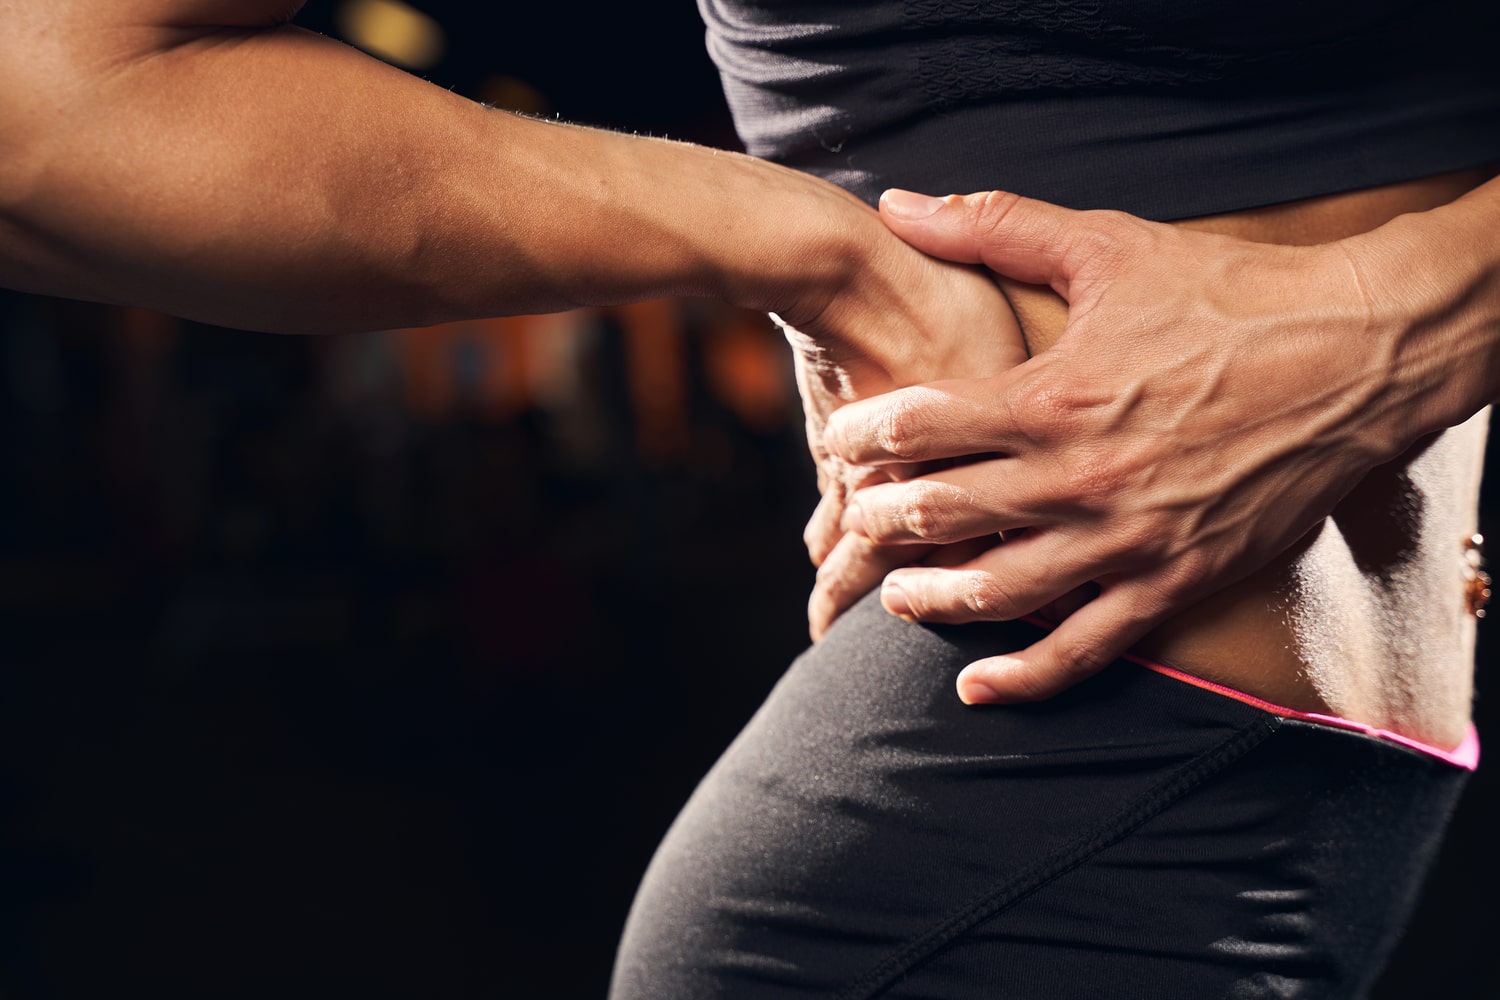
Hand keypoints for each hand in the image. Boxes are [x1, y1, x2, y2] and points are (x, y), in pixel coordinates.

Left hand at [821, 188, 1432, 702]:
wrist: (1359, 355)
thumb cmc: (1231, 296)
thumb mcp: (1110, 248)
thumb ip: (998, 226)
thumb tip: (901, 203)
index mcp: (1055, 393)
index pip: (919, 425)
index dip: (862, 436)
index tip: (840, 442)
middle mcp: (1082, 475)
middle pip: (941, 514)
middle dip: (880, 520)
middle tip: (853, 519)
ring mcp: (1129, 538)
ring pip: (997, 591)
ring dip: (929, 599)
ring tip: (893, 595)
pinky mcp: (1176, 581)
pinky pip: (1085, 648)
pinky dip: (1023, 676)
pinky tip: (975, 686)